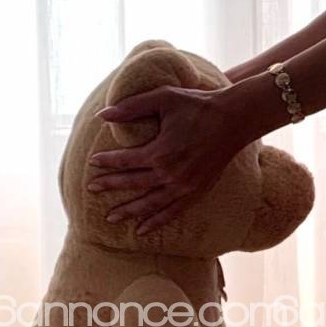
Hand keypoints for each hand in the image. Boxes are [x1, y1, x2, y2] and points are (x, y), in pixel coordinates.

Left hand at [86, 84, 248, 232]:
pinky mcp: (196, 191)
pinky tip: (142, 229)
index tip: (93, 162)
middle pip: (133, 183)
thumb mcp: (163, 98)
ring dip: (129, 211)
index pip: (126, 161)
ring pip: (150, 203)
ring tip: (111, 217)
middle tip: (92, 189)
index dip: (107, 162)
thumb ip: (132, 106)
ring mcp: (184, 186)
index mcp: (161, 152)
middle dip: (111, 186)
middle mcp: (170, 174)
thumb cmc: (198, 105)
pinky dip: (156, 221)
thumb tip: (102, 114)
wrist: (233, 120)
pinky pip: (172, 211)